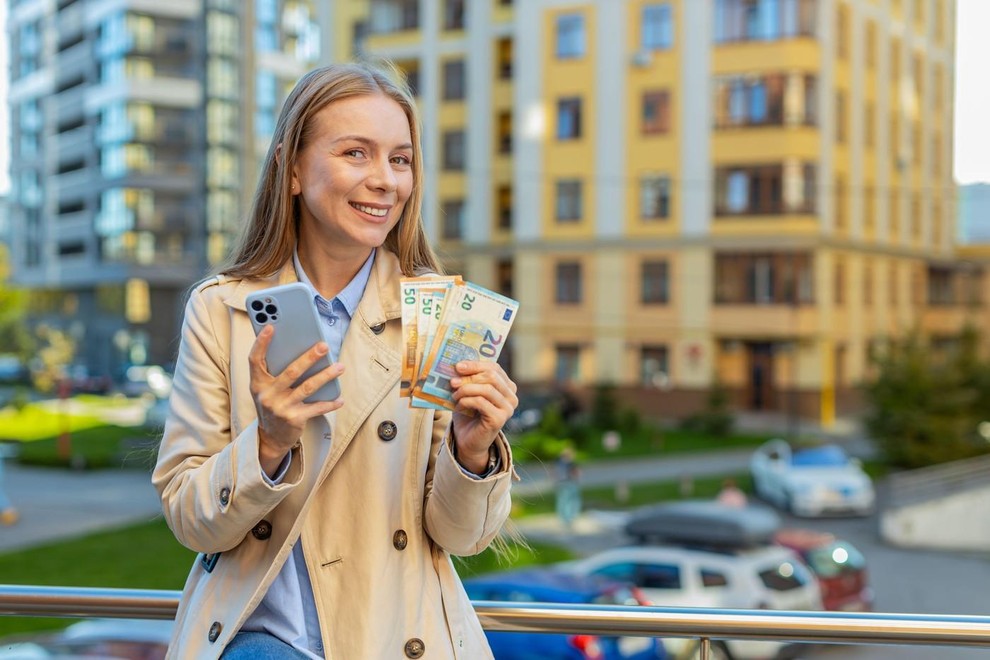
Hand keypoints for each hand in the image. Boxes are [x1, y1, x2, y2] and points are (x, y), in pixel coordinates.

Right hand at [249, 325, 344, 475]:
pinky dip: (330, 403)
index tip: (271, 326)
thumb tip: (299, 348)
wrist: (270, 437)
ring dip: (326, 376)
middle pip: (291, 371)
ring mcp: (281, 407)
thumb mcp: (266, 389)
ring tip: (340, 367)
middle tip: (324, 345)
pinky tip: (340, 399)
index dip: (261, 343)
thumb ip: (275, 372)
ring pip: (308, 387)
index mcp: (258, 383)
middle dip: (309, 357)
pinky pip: (316, 408)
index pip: (255, 360)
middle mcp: (267, 395)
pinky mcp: (294, 419)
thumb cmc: (272, 404)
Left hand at [449, 361, 517, 473]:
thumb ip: (467, 378)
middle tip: (452, 381)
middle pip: (491, 376)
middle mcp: (511, 396)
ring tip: (454, 395)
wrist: (468, 440)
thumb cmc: (468, 414)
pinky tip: (459, 405)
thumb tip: (457, 365)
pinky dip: (466, 401)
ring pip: (486, 389)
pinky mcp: (499, 419)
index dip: (475, 364)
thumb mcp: (468, 392)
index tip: (458, 365)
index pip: (494, 368)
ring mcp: (507, 408)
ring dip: (466, 389)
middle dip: (469, 376)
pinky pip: (481, 402)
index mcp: (507, 386)